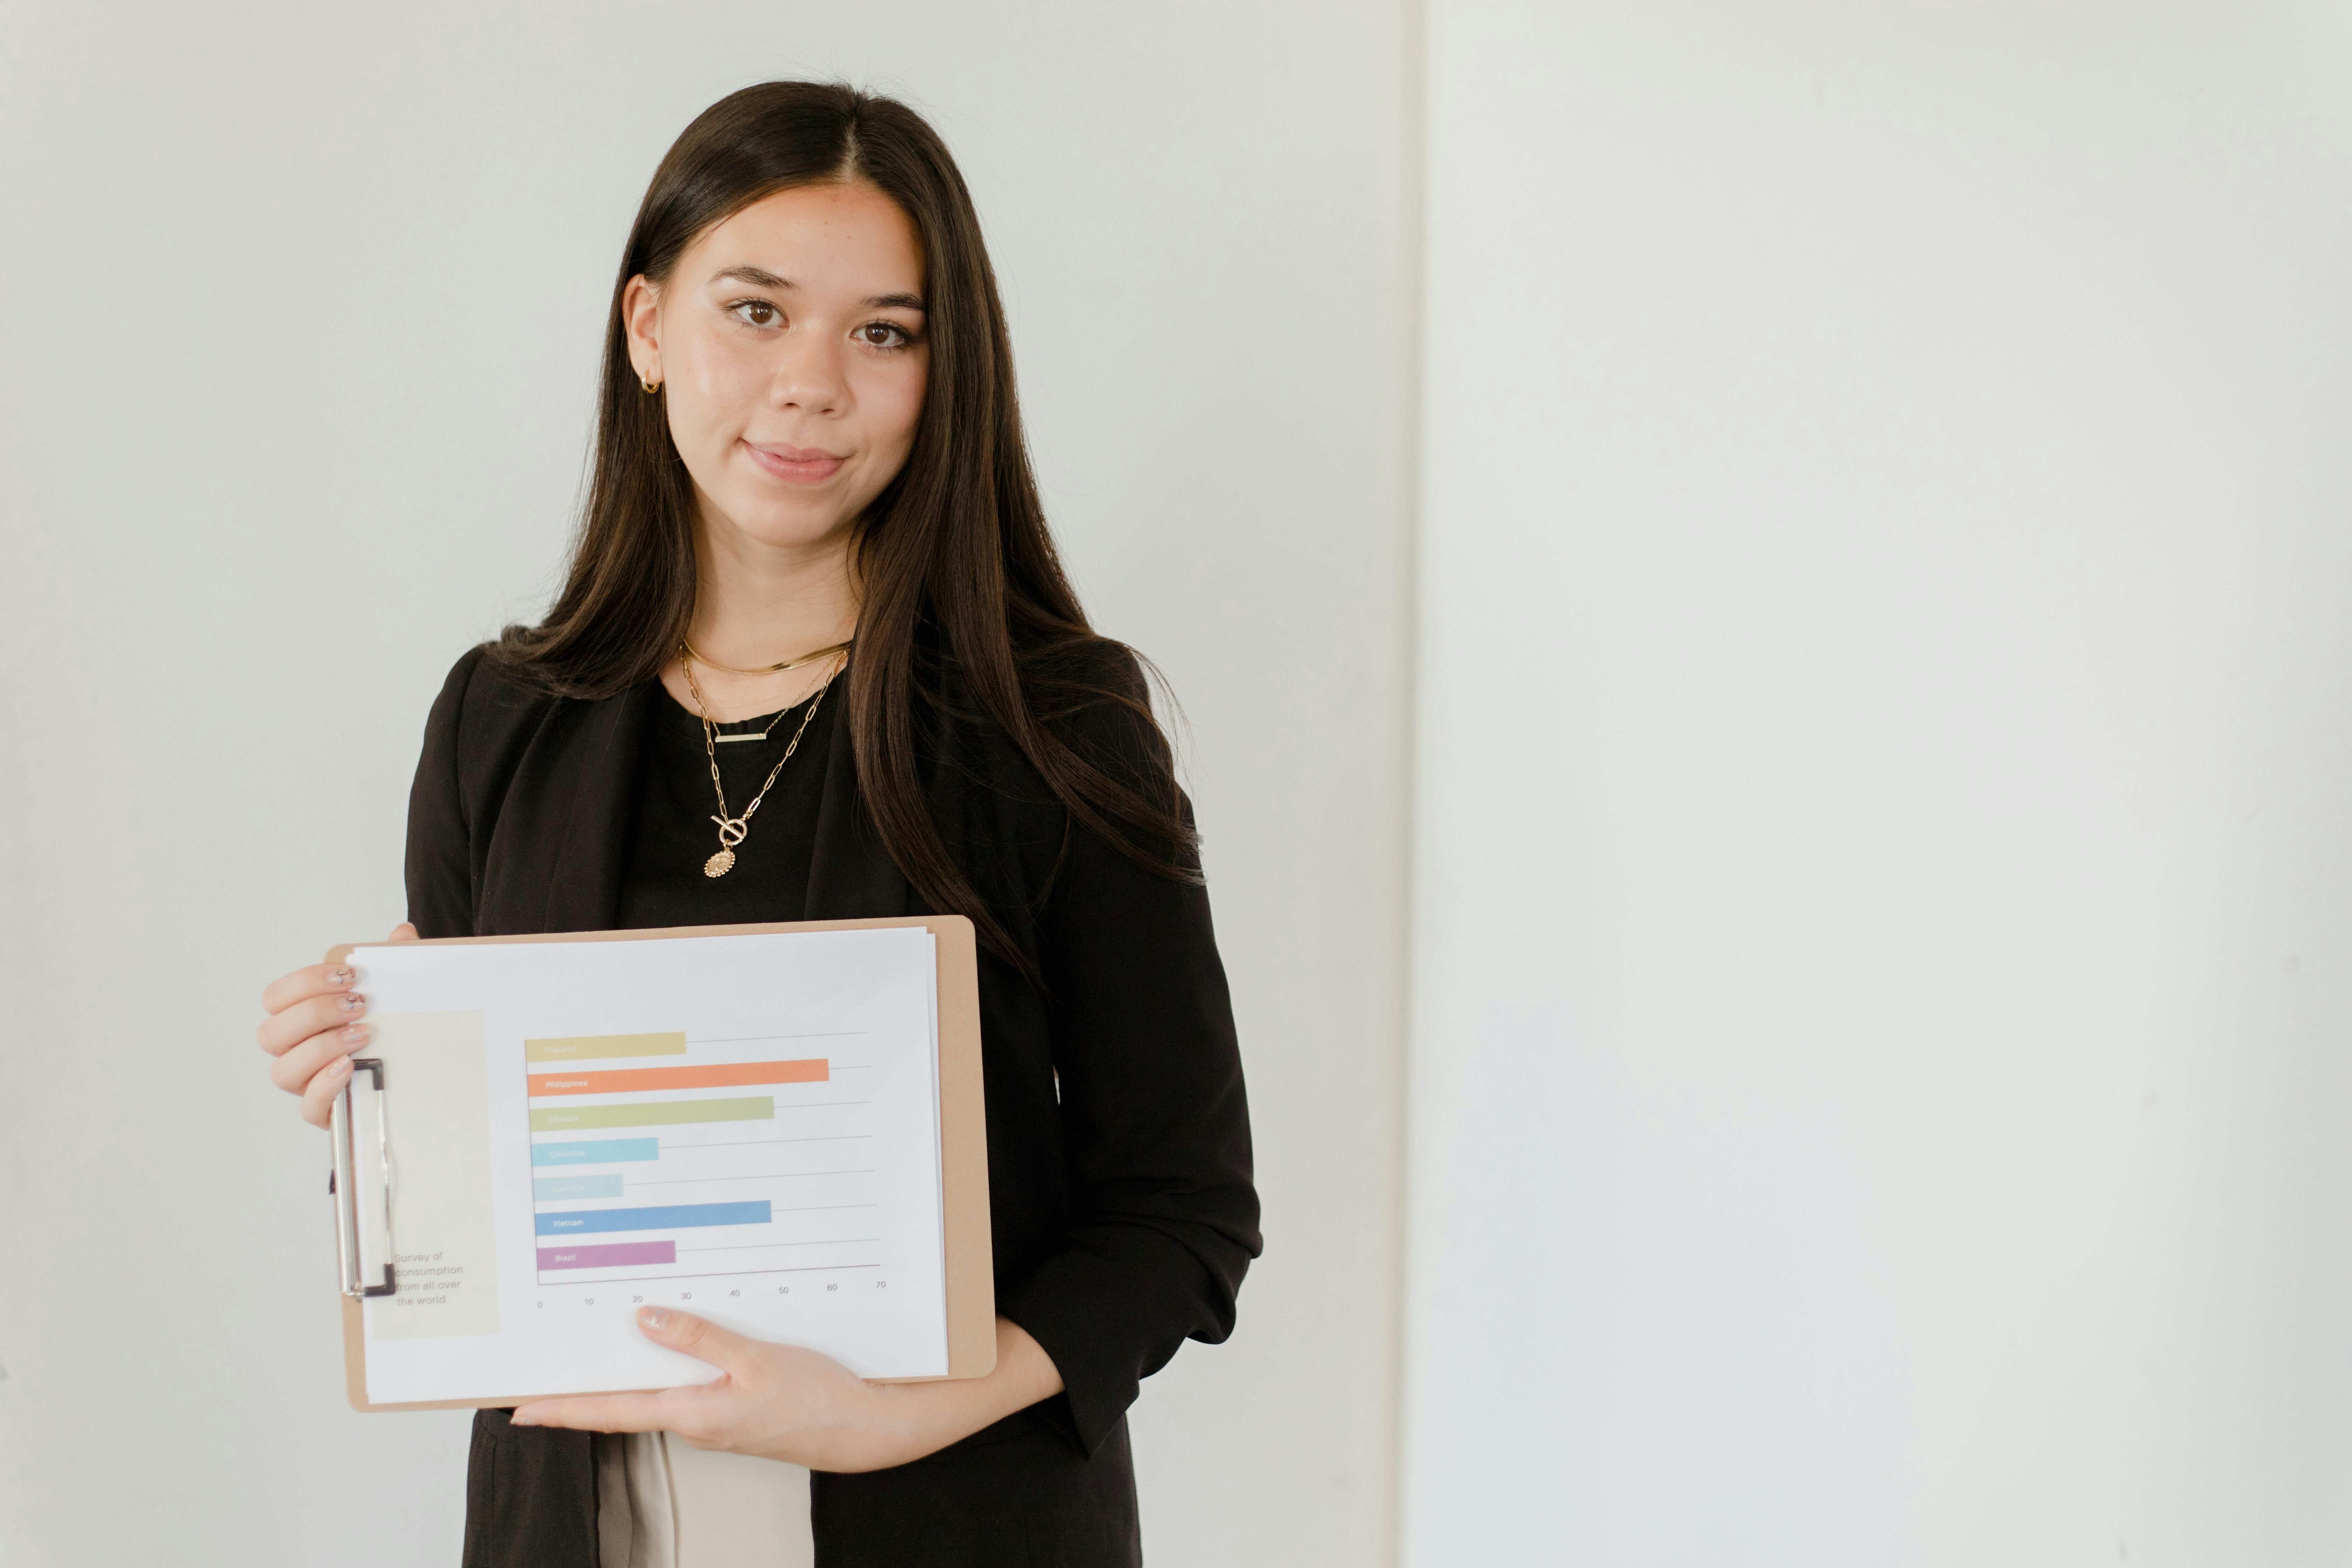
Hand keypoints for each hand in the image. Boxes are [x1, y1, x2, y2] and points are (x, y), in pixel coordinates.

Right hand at [256, 923, 417, 1127]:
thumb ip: (396, 963)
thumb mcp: (397, 996)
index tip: (348, 974)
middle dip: (313, 1013)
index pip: (276, 998)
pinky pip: (307, 1108)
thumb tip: (402, 934)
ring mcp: (306, 1086)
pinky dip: (325, 1086)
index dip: (305, 982)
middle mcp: (296, 1053)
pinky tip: (350, 1068)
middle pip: (272, 1033)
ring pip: (282, 1071)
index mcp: (303, 1022)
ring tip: (362, 1035)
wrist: (417, 1083)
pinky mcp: (326, 1114)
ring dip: (320, 1048)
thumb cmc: (393, 1034)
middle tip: (358, 1004)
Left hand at [510, 1310, 1065, 1473]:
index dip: (561, 1409)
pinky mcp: (733, 1408)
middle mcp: (694, 1421)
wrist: (862, 1426)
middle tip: (538, 1374)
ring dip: (622, 1374)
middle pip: (623, 1403)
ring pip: (654, 1392)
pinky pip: (686, 1386)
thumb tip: (646, 1321)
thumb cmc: (817, 1398)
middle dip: (580, 1389)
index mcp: (692, 1414)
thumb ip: (699, 1338)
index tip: (518, 1407)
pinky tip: (661, 1346)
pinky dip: (665, 1367)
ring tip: (587, 1352)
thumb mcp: (756, 1359)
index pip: (609, 1412)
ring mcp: (713, 1417)